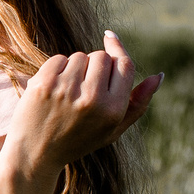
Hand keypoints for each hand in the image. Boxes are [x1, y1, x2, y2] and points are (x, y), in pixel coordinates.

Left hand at [6, 31, 162, 179]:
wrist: (35, 155)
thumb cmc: (78, 141)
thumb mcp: (112, 130)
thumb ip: (137, 104)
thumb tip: (159, 76)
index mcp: (113, 110)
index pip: (124, 65)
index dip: (118, 48)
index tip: (110, 37)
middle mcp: (92, 99)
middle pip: (102, 57)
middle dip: (95, 65)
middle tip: (83, 87)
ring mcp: (66, 90)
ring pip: (80, 56)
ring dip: (75, 68)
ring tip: (67, 92)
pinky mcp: (43, 84)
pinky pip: (59, 58)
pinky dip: (57, 69)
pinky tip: (53, 90)